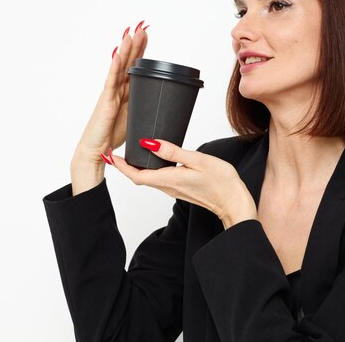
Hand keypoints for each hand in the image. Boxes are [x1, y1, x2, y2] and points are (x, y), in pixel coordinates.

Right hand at [71, 21, 147, 193]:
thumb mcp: (136, 119)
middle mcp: (116, 89)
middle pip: (127, 62)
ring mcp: (109, 93)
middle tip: (142, 26)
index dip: (140, 51)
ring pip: (119, 67)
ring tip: (131, 33)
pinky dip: (115, 66)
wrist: (96, 151)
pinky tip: (119, 53)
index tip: (147, 35)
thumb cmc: (112, 136)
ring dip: (125, 49)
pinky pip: (111, 80)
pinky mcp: (105, 101)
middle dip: (135, 44)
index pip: (134, 67)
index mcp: (125, 93)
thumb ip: (145, 109)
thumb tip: (162, 106)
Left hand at [109, 140, 257, 228]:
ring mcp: (174, 189)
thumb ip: (173, 151)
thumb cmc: (221, 182)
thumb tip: (149, 143)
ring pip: (149, 178)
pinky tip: (154, 159)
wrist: (234, 202)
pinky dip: (150, 169)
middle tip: (114, 151)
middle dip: (125, 165)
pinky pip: (159, 179)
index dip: (121, 166)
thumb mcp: (197, 160)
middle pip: (139, 177)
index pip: (136, 175)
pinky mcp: (180, 188)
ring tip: (130, 152)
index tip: (110, 155)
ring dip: (137, 167)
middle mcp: (168, 187)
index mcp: (169, 179)